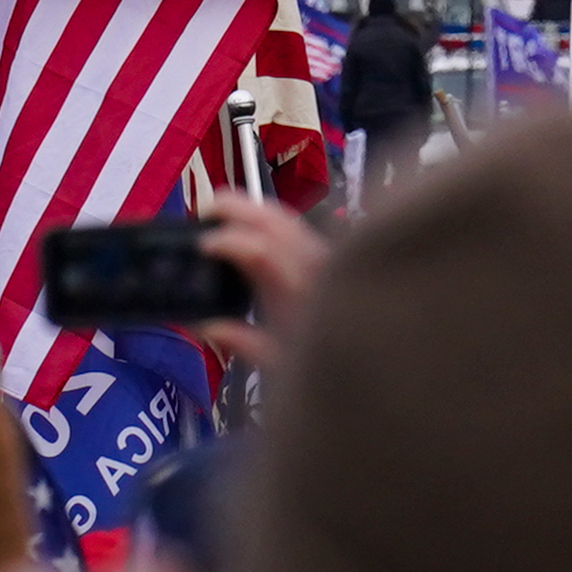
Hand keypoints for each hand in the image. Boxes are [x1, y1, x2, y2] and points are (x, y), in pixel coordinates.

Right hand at [189, 188, 326, 375]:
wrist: (371, 350)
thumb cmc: (329, 363)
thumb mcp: (281, 364)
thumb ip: (242, 341)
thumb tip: (203, 325)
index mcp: (298, 292)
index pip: (259, 250)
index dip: (227, 241)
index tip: (201, 245)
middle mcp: (314, 265)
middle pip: (273, 220)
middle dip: (236, 207)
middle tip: (204, 209)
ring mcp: (324, 255)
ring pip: (286, 216)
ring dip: (252, 208)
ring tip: (223, 212)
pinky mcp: (329, 254)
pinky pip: (296, 224)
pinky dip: (269, 218)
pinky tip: (253, 226)